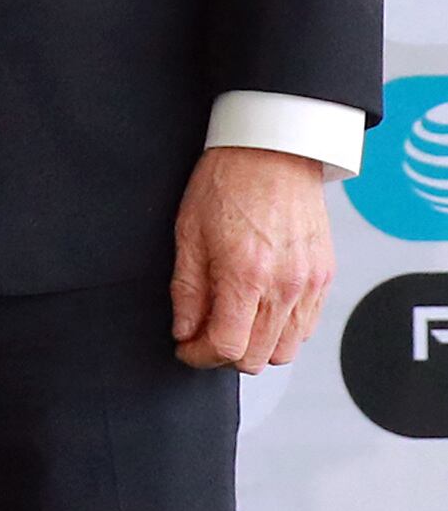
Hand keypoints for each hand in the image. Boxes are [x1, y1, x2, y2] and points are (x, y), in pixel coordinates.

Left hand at [171, 144, 336, 370]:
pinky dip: (282, 330)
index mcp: (247, 275)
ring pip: (286, 349)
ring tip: (232, 322)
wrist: (272, 152)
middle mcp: (286, 286)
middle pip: (259, 357)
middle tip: (203, 336)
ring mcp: (311, 284)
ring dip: (256, 345)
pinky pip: (306, 326)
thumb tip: (185, 331)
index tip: (186, 349)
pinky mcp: (325, 277)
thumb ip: (187, 290)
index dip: (200, 356)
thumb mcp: (188, 235)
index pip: (228, 347)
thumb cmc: (226, 185)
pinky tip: (259, 309)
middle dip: (225, 355)